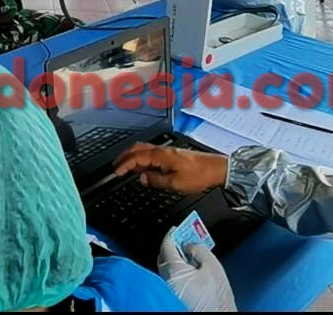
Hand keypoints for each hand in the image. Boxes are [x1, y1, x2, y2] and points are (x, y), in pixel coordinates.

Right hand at [113, 144, 227, 194]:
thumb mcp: (175, 183)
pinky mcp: (173, 154)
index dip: (124, 165)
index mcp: (161, 156)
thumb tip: (143, 179)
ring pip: (144, 149)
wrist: (216, 169)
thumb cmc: (199, 175)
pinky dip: (143, 157)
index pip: (136, 157)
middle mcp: (163, 150)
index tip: (117, 172)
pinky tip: (145, 166)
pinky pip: (152, 152)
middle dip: (124, 156)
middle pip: (137, 148)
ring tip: (127, 166)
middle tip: (116, 166)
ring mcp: (168, 151)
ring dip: (133, 156)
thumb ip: (156, 180)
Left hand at [157, 237, 236, 310]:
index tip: (174, 229)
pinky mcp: (174, 294)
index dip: (171, 235)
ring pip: (166, 267)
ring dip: (173, 256)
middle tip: (181, 238)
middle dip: (170, 246)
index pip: (166, 247)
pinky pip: (170, 275)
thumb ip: (198, 250)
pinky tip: (187, 266)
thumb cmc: (216, 297)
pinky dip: (175, 267)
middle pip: (163, 256)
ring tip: (187, 251)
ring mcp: (169, 288)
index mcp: (174, 271)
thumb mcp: (212, 266)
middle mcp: (168, 280)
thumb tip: (189, 245)